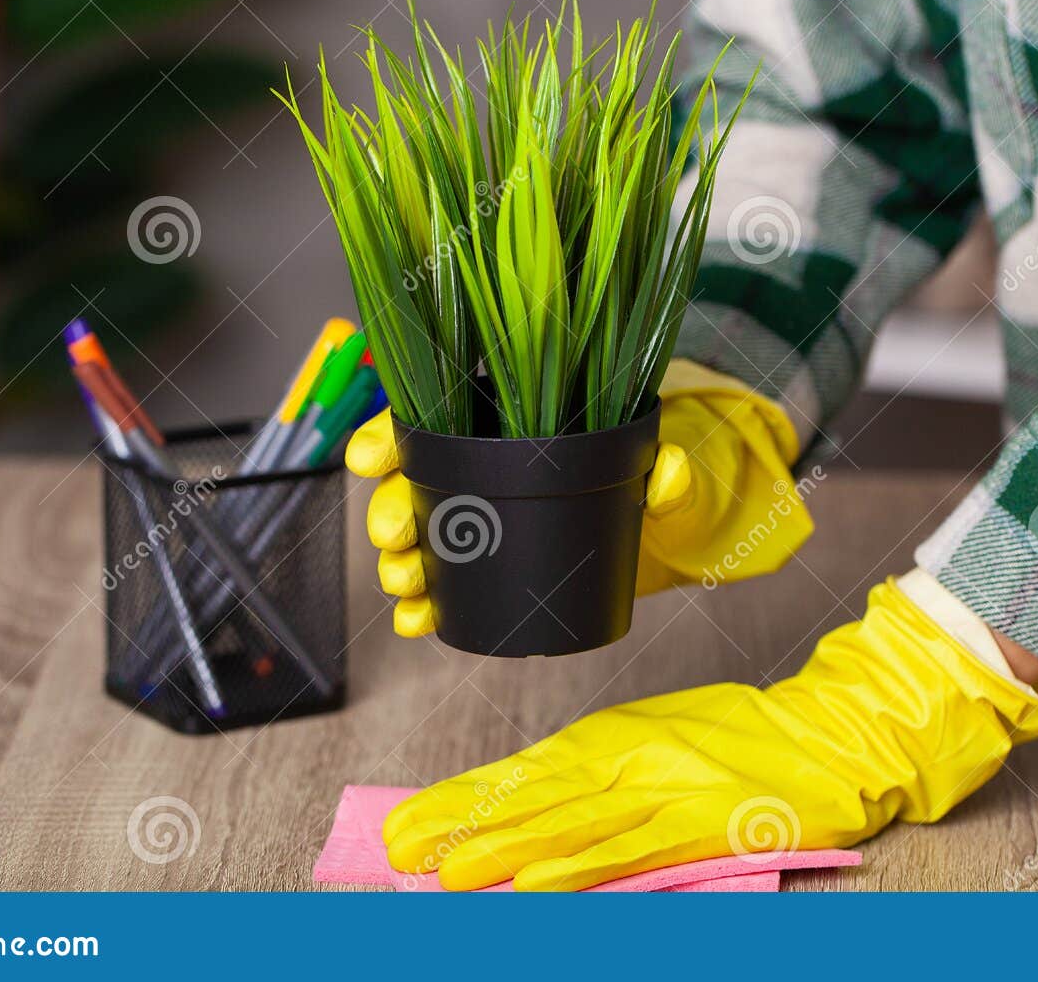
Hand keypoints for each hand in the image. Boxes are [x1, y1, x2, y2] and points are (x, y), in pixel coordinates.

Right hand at [346, 360, 814, 635]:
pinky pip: (443, 591)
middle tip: (396, 534)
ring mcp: (480, 524)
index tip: (369, 459)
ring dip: (400, 563)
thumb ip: (669, 468)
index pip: (429, 416)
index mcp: (502, 420)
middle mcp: (477, 467)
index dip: (387, 435)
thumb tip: (669, 474)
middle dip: (390, 509)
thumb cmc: (651, 472)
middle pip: (408, 482)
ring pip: (416, 539)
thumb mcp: (667, 460)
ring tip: (406, 584)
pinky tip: (416, 622)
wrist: (662, 527)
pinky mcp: (491, 572)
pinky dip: (423, 610)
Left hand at [382, 578, 1037, 889]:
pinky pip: (634, 849)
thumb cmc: (737, 745)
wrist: (827, 737)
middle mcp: (625, 758)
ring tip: (448, 873)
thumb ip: (591, 778)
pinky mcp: (703, 820)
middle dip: (462, 827)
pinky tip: (541, 882)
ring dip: (507, 850)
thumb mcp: (652, 744)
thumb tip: (518, 814)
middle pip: (532, 798)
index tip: (403, 825)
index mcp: (608, 739)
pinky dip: (584, 867)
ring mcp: (664, 788)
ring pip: (572, 823)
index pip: (519, 774)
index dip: (458, 802)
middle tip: (399, 852)